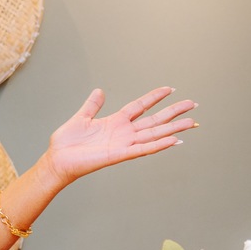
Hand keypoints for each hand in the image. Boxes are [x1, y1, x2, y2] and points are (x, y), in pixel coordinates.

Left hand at [45, 86, 197, 184]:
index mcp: (114, 122)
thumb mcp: (80, 118)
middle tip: (193, 104)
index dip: (154, 97)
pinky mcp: (119, 155)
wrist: (57, 160)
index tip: (170, 89)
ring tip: (192, 122)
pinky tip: (174, 140)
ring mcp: (123, 144)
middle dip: (173, 113)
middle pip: (154, 120)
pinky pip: (143, 149)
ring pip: (154, 134)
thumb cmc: (66, 144)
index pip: (140, 106)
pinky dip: (158, 145)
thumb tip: (99, 91)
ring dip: (173, 129)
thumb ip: (92, 106)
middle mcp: (122, 133)